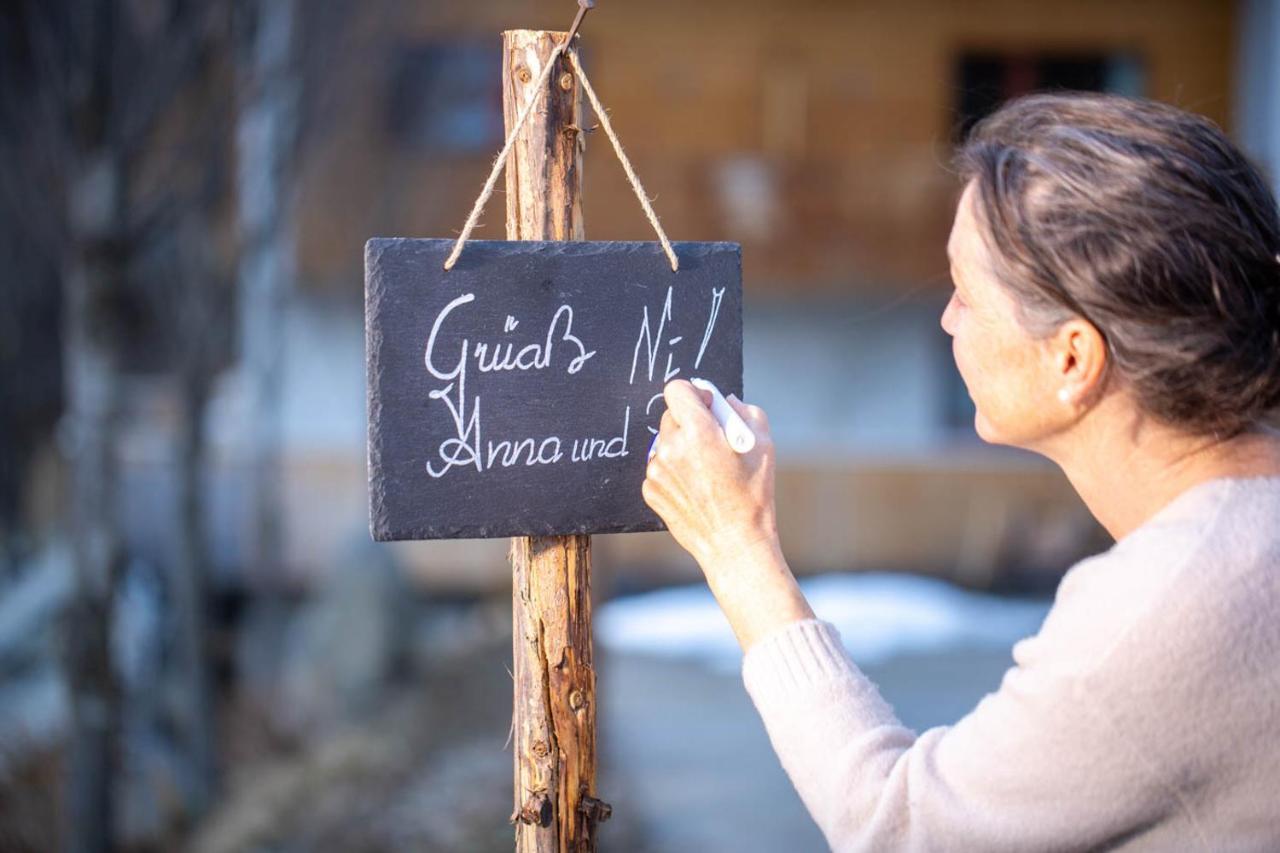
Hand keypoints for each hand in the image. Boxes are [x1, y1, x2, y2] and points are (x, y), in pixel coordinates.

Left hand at [641, 379, 778, 570]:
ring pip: (665, 442)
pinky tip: (696, 488)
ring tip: (706, 471)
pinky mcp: (650, 490)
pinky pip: (659, 467)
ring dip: (682, 448)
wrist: (734, 543)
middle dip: (691, 423)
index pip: (677, 389)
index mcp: (697, 431)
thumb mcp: (763, 444)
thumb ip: (743, 411)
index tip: (707, 407)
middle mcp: (671, 448)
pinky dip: (674, 471)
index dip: (694, 394)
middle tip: (713, 443)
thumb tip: (724, 401)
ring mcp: (656, 471)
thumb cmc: (753, 495)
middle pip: (671, 415)